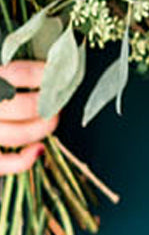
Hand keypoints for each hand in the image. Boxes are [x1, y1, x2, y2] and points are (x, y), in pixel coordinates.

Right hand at [0, 61, 58, 175]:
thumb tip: (49, 70)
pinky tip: (38, 149)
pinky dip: (23, 161)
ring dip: (41, 129)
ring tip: (52, 120)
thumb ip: (11, 73)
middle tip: (57, 101)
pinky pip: (2, 163)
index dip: (42, 74)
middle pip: (23, 106)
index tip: (55, 74)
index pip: (17, 73)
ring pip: (16, 135)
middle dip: (47, 105)